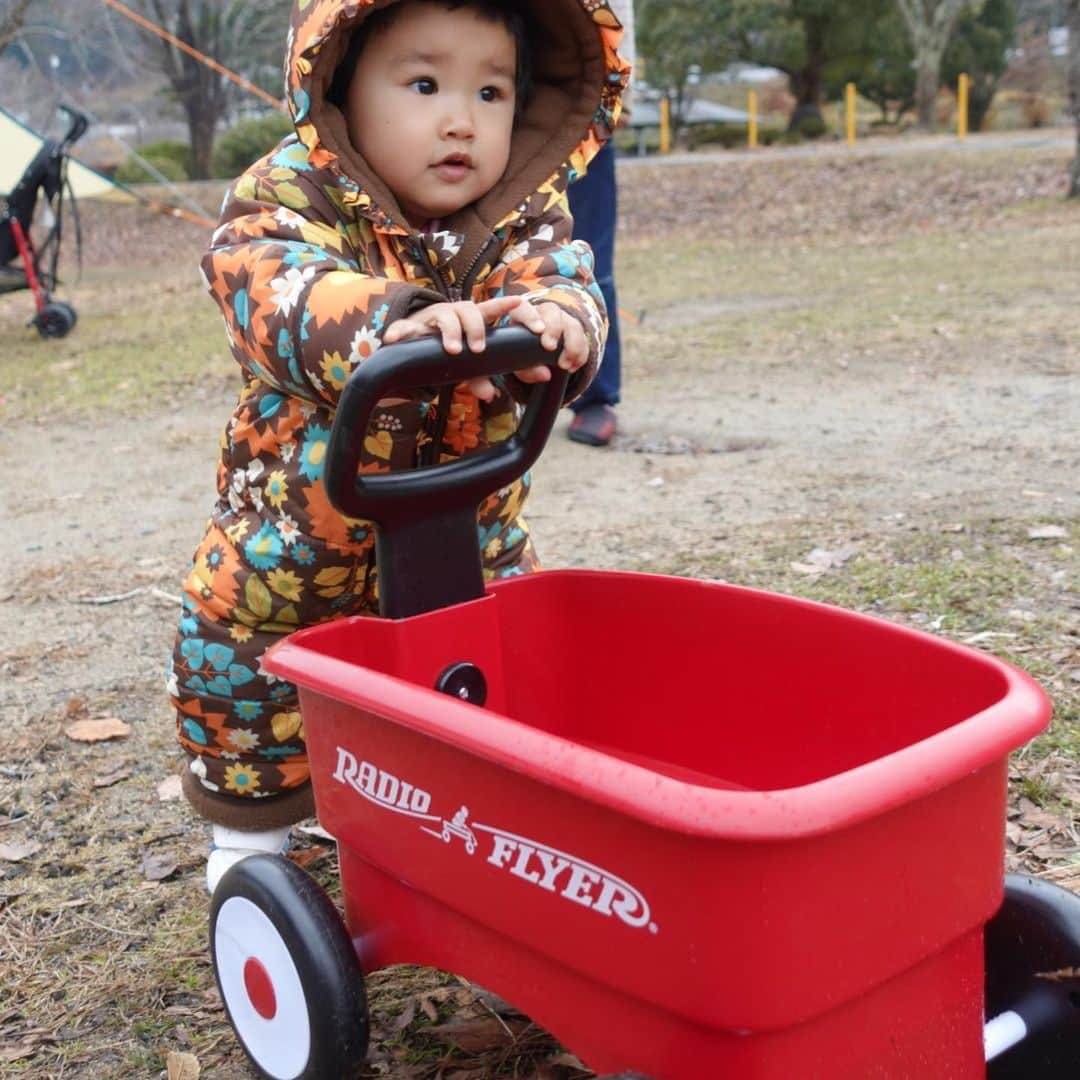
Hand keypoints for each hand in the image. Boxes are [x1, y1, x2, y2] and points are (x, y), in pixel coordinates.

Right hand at [382, 296, 522, 400]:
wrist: (411, 346)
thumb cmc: (445, 352)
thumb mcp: (465, 365)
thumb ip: (481, 378)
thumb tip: (491, 395)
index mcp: (470, 321)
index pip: (490, 309)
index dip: (503, 305)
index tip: (517, 302)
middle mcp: (452, 316)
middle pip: (469, 309)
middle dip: (475, 327)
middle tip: (479, 349)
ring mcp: (430, 319)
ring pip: (443, 315)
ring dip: (451, 330)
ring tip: (453, 349)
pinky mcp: (408, 327)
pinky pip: (403, 326)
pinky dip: (400, 331)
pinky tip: (396, 339)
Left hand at [503, 298, 588, 385]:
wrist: (536, 353)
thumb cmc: (522, 354)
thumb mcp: (519, 366)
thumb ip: (527, 371)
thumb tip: (545, 375)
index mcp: (523, 315)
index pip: (524, 308)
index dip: (530, 316)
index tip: (538, 331)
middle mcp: (543, 313)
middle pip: (552, 310)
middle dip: (553, 329)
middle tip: (550, 348)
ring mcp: (562, 319)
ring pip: (572, 324)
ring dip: (572, 346)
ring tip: (565, 366)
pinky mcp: (575, 329)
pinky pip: (584, 338)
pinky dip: (581, 354)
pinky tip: (574, 366)